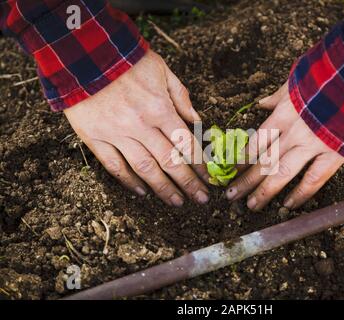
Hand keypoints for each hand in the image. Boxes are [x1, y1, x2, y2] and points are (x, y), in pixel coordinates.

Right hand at [64, 50, 208, 206]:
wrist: (83, 52)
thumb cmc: (127, 60)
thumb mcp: (162, 70)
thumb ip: (181, 97)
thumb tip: (197, 121)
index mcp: (159, 108)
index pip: (186, 144)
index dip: (200, 165)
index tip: (210, 179)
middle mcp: (140, 125)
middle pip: (169, 162)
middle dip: (188, 183)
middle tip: (201, 199)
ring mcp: (115, 133)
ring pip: (143, 169)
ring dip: (162, 188)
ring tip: (177, 202)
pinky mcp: (93, 137)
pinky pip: (113, 165)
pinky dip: (128, 181)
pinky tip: (142, 192)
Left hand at [226, 82, 343, 209]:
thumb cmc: (328, 77)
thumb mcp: (297, 81)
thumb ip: (277, 96)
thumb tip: (260, 104)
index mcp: (283, 113)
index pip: (257, 141)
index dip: (242, 158)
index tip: (230, 170)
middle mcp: (294, 132)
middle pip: (264, 160)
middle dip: (246, 179)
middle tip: (230, 195)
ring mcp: (313, 145)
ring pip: (283, 172)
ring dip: (265, 191)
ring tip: (251, 206)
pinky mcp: (335, 154)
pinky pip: (314, 178)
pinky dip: (301, 193)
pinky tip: (287, 205)